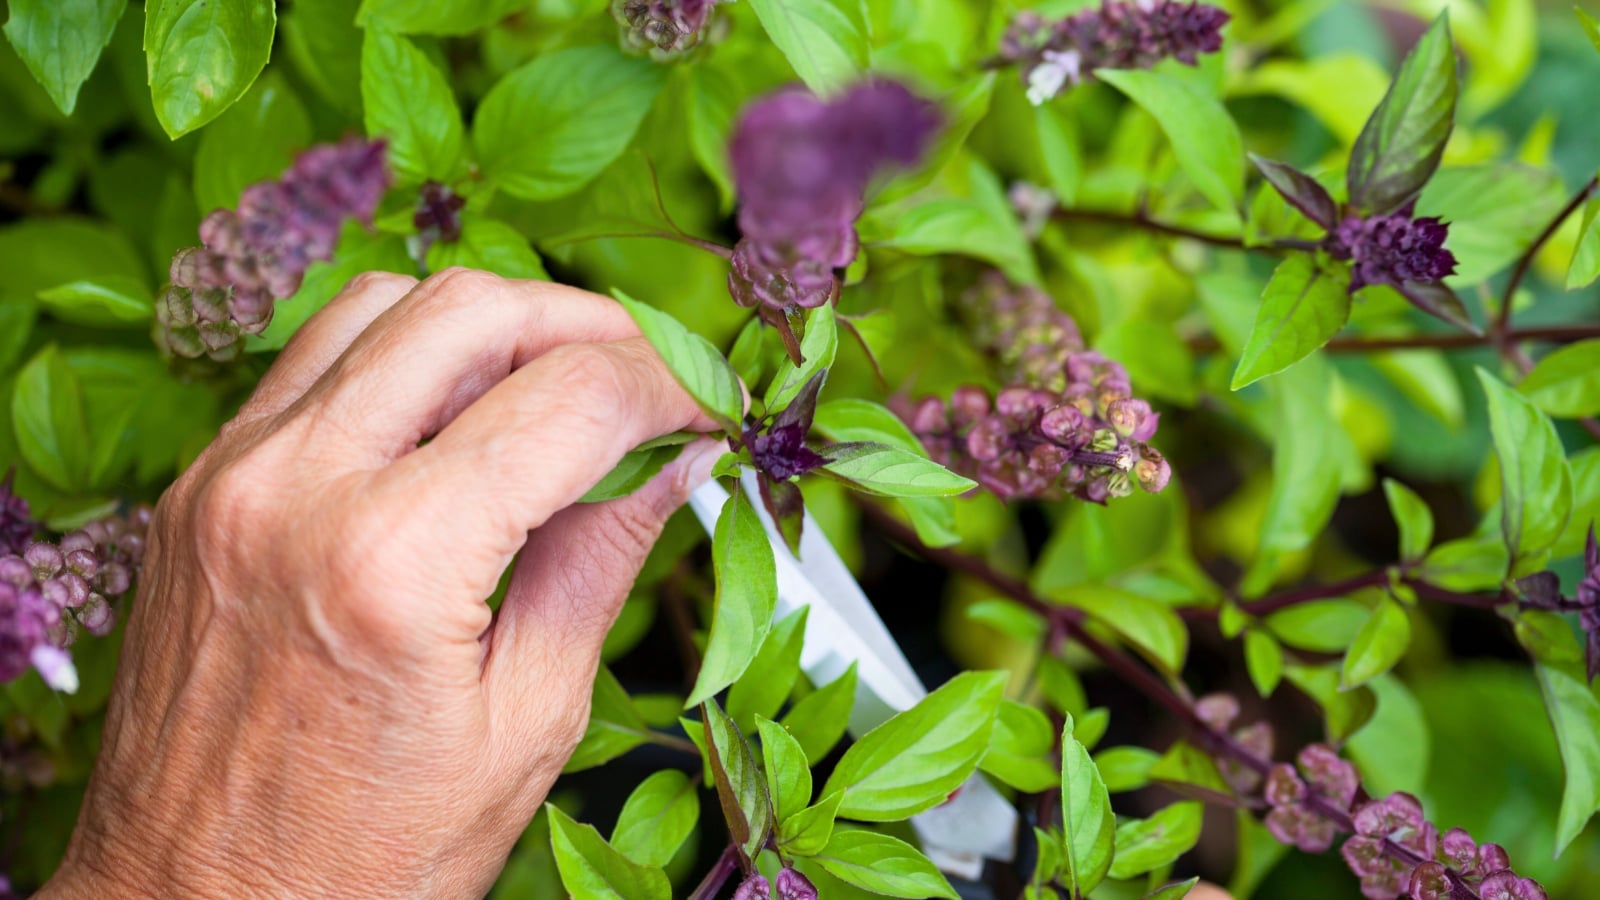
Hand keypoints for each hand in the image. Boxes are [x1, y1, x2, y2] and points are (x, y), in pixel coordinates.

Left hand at [40, 269, 722, 896]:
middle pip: (473, 310)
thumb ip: (602, 558)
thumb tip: (672, 458)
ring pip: (384, 303)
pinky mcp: (198, 487)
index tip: (708, 408)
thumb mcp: (528, 720)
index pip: (570, 399)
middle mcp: (292, 490)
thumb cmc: (360, 859)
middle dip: (589, 327)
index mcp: (391, 563)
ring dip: (491, 324)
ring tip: (556, 385)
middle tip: (650, 381)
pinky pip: (312, 360)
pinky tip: (453, 414)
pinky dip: (402, 356)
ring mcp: (228, 477)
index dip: (668, 386)